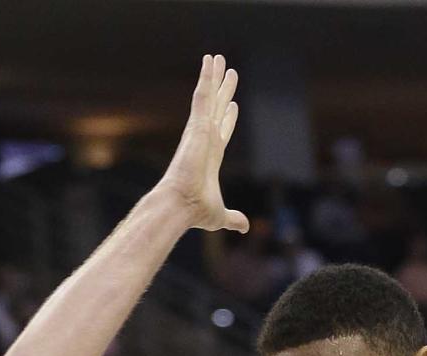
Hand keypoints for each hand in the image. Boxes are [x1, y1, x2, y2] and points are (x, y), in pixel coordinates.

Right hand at [159, 55, 248, 233]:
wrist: (181, 206)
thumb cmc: (196, 213)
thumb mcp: (221, 216)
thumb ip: (234, 218)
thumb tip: (245, 227)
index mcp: (210, 157)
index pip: (221, 133)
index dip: (227, 119)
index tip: (233, 106)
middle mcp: (205, 140)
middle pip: (216, 109)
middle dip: (223, 91)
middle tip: (228, 72)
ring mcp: (200, 131)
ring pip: (209, 97)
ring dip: (214, 77)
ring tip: (219, 58)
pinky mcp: (197, 125)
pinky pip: (203, 94)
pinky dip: (207, 77)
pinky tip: (211, 61)